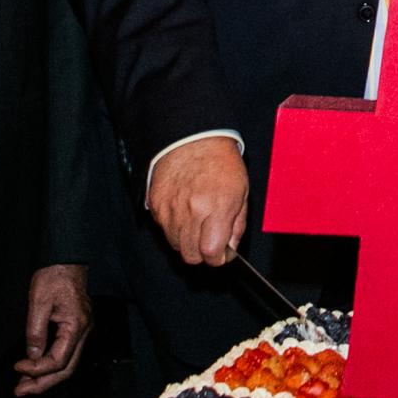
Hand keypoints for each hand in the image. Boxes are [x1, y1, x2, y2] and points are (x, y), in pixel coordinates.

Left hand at [15, 264, 92, 396]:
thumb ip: (36, 332)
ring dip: (46, 377)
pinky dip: (50, 365)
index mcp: (76, 325)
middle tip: (20, 392)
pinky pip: (66, 354)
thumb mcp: (39, 301)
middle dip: (43, 383)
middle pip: (66, 369)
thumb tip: (31, 356)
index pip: (58, 360)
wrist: (67, 259)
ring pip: (67, 364)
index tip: (17, 367)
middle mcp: (84, 331)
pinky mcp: (76, 328)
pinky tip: (35, 368)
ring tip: (24, 385)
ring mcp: (82, 330)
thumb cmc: (55, 276)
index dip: (37, 369)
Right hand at [148, 137, 249, 266]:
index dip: (218, 259)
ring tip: (197, 223)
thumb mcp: (242, 191)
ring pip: (176, 246)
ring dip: (188, 241)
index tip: (222, 255)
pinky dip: (174, 228)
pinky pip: (164, 230)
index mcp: (217, 207)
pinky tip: (184, 212)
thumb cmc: (221, 162)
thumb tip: (230, 249)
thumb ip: (238, 225)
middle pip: (191, 255)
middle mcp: (192, 211)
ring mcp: (171, 209)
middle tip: (210, 241)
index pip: (211, 253)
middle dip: (203, 253)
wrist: (193, 139)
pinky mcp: (156, 205)